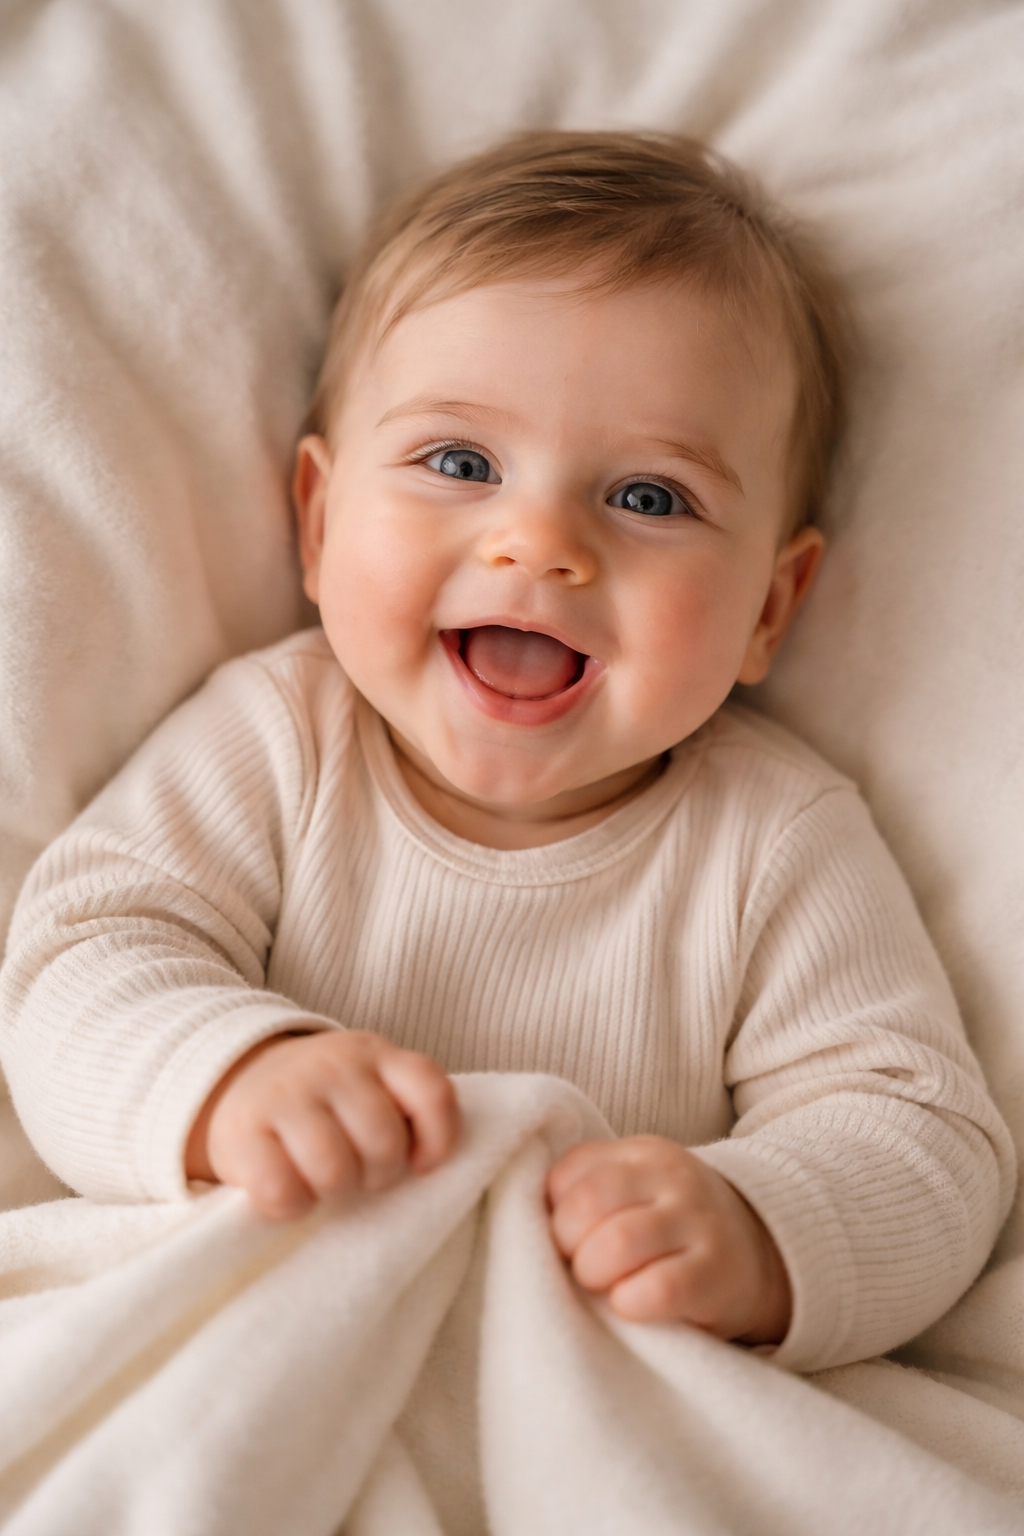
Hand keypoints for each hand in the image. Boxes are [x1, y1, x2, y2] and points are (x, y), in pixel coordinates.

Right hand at [185, 1031, 459, 1219]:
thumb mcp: (370, 1083)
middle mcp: (332, 1065)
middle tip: (359, 1173)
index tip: (421, 1163)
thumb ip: (405, 1107)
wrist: (238, 1078)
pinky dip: (292, 1206)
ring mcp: (285, 1095)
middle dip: (379, 1174)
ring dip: (335, 1193)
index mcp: (374, 1054)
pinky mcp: (242, 1134)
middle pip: (384, 1143)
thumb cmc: (324, 1100)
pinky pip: (283, 1192)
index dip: (439, 1138)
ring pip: (335, 1171)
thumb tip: (425, 1162)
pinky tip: (291, 1191)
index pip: (432, 1093)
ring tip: (325, 1183)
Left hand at [547, 1136, 791, 1344]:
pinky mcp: (716, 1276)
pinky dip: (630, 1303)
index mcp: (642, 1153)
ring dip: (594, 1274)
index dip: (552, 1213)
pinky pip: (658, 1289)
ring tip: (603, 1286)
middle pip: (588, 1203)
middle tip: (578, 1267)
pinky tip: (632, 1306)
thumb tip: (528, 1221)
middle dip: (567, 1245)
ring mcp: (698, 1223)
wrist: (762, 1256)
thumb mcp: (635, 1191)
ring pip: (618, 1243)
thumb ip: (587, 1189)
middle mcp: (673, 1178)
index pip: (570, 1171)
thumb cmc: (672, 1229)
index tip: (561, 1238)